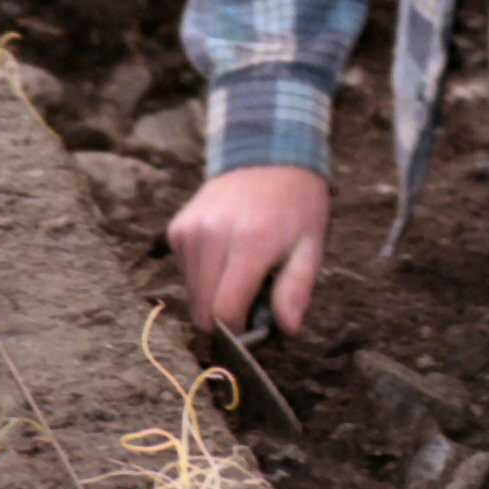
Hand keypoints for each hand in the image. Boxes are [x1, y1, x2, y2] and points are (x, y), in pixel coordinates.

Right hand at [166, 164, 328, 335]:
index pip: (224, 311)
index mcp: (250, 241)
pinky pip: (184, 273)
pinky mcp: (177, 228)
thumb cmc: (296, 206)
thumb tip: (287, 330)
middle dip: (225, 319)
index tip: (254, 328)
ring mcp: (190, 230)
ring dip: (212, 298)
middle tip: (252, 300)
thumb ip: (297, 289)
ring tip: (241, 273)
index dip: (237, 332)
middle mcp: (212, 234)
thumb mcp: (311, 245)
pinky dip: (202, 277)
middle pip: (202, 310)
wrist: (268, 156)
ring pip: (190, 295)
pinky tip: (225, 257)